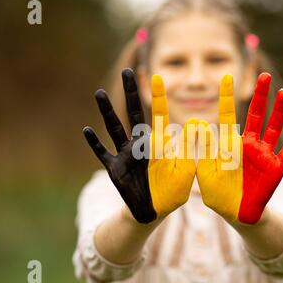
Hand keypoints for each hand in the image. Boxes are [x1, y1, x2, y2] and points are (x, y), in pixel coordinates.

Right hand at [83, 69, 195, 223]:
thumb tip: (196, 125)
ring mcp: (126, 155)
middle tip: (127, 71)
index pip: (159, 116)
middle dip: (131, 93)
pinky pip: (103, 153)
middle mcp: (141, 144)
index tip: (156, 77)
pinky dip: (95, 143)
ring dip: (107, 112)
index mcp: (159, 144)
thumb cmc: (172, 192)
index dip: (158, 97)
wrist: (154, 211)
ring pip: (114, 128)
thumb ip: (189, 150)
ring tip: (98, 93)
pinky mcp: (115, 169)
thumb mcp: (185, 172)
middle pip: (135, 114)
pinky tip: (86, 130)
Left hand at [197, 73, 282, 224]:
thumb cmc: (218, 193)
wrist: (235, 213)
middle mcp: (249, 145)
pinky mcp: (275, 168)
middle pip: (256, 115)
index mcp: (230, 145)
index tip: (227, 78)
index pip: (228, 116)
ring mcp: (264, 155)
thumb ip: (203, 151)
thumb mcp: (206, 172)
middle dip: (260, 95)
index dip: (228, 97)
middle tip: (263, 75)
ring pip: (273, 128)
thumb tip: (196, 125)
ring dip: (279, 111)